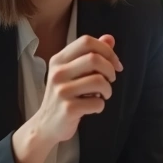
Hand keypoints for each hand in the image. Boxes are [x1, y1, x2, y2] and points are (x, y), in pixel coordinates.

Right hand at [12, 35, 122, 162]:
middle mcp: (58, 72)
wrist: (47, 124)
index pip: (86, 42)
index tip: (115, 64)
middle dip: (110, 70)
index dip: (107, 50)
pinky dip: (101, 106)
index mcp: (59, 59)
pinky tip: (93, 108)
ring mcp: (61, 91)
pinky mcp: (68, 108)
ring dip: (108, 90)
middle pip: (95, 59)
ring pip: (99, 81)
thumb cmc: (66, 95)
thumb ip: (91, 54)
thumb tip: (109, 38)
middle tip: (110, 80)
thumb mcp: (74, 72)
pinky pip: (97, 102)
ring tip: (103, 95)